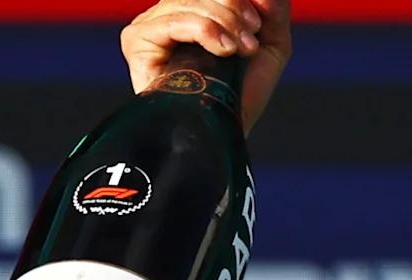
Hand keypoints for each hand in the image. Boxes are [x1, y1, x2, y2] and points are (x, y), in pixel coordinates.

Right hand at [122, 0, 291, 131]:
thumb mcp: (270, 46)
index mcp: (195, 11)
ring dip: (224, 21)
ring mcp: (151, 26)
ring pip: (188, 1)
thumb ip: (274, 11)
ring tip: (241, 49)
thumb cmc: (241, 96)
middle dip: (233, 8)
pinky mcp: (137, 40)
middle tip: (250, 39)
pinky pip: (173, 20)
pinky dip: (204, 30)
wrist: (221, 134)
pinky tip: (223, 50)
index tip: (257, 23)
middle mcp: (170, 14)